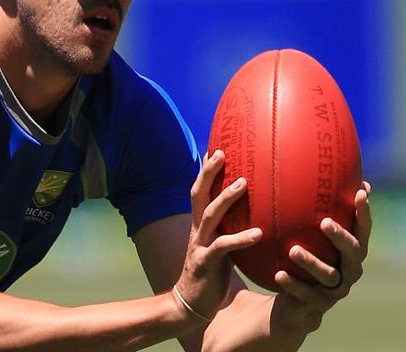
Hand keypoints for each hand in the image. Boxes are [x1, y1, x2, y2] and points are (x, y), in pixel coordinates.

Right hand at [174, 150, 261, 320]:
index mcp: (199, 224)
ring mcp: (200, 245)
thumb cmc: (210, 273)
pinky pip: (223, 247)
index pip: (200, 190)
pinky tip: (259, 233)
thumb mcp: (218, 246)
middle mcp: (197, 229)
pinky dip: (240, 238)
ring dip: (226, 197)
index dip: (205, 170)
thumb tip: (252, 216)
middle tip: (222, 153)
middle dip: (209, 172)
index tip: (216, 147)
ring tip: (243, 183)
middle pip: (199, 194)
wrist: (191, 303)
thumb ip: (228, 229)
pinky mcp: (206, 263)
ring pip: (210, 215)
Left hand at [272, 181, 371, 331]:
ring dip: (312, 262)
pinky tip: (278, 274)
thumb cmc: (308, 255)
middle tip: (324, 221)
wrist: (298, 301)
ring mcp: (336, 288)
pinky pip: (307, 295)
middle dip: (341, 236)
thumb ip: (314, 210)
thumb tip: (314, 171)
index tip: (360, 192)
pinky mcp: (318, 304)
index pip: (363, 228)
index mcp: (351, 248)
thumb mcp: (311, 234)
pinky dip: (293, 285)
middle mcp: (350, 268)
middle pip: (353, 251)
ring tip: (293, 250)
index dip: (364, 212)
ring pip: (329, 275)